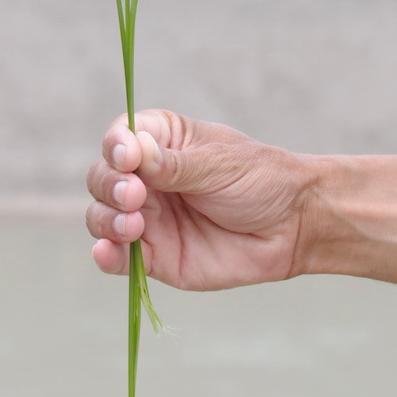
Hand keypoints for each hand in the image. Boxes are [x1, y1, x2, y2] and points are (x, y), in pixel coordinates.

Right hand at [85, 108, 316, 289]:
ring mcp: (147, 218)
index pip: (120, 138)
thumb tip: (133, 153)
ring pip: (101, 216)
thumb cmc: (261, 180)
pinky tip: (106, 252)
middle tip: (134, 195)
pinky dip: (106, 255)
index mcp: (161, 142)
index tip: (128, 158)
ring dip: (106, 219)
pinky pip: (118, 258)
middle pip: (102, 178)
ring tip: (132, 224)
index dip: (115, 146)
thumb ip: (174, 164)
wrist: (294, 226)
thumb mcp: (220, 164)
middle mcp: (146, 179)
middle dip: (109, 186)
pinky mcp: (155, 256)